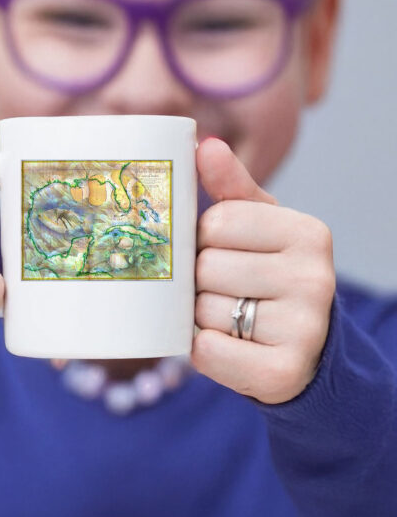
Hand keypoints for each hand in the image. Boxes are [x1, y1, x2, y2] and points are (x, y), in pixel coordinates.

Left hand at [193, 138, 335, 403]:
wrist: (305, 350)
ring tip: (232, 318)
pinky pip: (206, 351)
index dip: (204, 242)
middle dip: (201, 282)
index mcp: (308, 233)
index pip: (216, 223)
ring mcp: (304, 329)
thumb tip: (205, 144)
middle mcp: (315, 278)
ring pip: (203, 312)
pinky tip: (230, 346)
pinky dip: (204, 351)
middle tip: (225, 291)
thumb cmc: (271, 276)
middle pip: (206, 268)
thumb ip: (232, 187)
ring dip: (202, 318)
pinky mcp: (282, 372)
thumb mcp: (259, 228)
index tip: (223, 253)